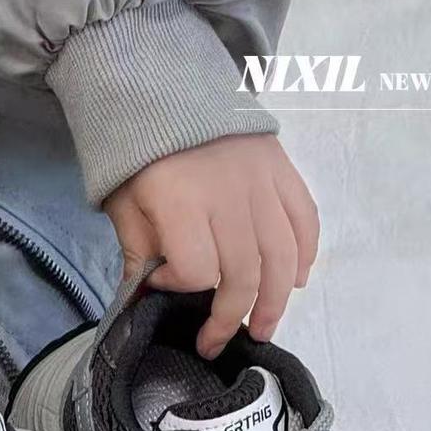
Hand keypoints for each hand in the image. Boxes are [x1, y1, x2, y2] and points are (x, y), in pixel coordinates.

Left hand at [104, 134, 318, 357]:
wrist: (167, 89)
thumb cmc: (139, 156)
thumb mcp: (124, 205)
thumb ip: (138, 254)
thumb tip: (143, 305)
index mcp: (181, 202)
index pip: (195, 269)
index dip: (179, 288)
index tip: (161, 286)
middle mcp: (229, 195)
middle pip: (243, 274)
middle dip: (231, 318)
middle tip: (217, 342)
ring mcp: (262, 182)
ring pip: (282, 257)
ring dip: (276, 302)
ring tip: (263, 329)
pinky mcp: (283, 170)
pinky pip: (305, 221)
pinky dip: (304, 256)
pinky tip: (294, 282)